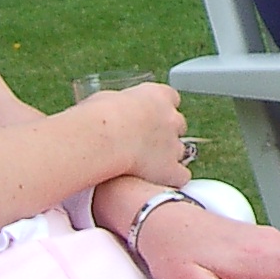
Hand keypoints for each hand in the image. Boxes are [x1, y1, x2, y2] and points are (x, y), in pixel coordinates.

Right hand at [79, 81, 193, 187]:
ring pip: (179, 151)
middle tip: (143, 143)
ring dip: (166, 157)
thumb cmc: (99, 116)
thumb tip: (114, 110)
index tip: (147, 117)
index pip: (170, 99)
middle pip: (177, 125)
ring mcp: (174, 145)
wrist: (104, 139)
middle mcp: (171, 119)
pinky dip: (172, 179)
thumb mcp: (107, 98)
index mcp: (158, 96)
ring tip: (144, 166)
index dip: (159, 110)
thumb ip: (121, 104)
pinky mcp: (171, 170)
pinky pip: (181, 175)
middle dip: (164, 134)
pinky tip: (158, 182)